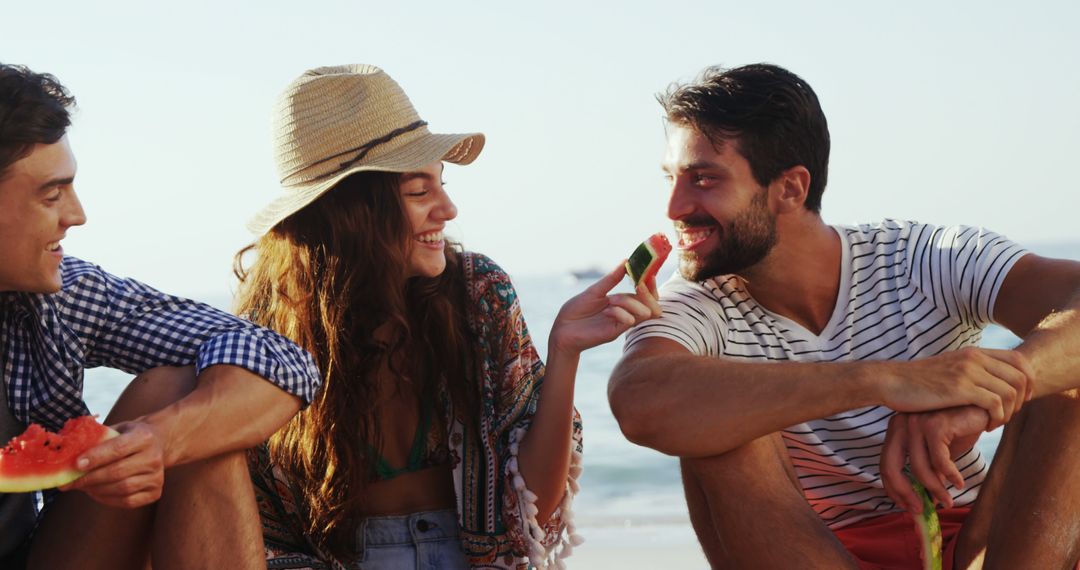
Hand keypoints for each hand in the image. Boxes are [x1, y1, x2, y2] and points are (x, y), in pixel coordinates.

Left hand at [60, 420, 165, 507]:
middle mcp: (154, 457)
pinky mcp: (155, 492)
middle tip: (69, 482)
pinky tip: (96, 492)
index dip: (96, 457)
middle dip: (90, 478)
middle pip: (118, 472)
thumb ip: (97, 439)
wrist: (157, 444)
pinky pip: (128, 501)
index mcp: (145, 437)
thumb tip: (68, 452)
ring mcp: (157, 476)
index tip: (76, 464)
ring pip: (122, 488)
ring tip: (82, 487)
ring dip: (96, 490)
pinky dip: (107, 499)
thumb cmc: (130, 436)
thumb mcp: (117, 429)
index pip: (118, 449)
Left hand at [548, 261, 661, 353]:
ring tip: (611, 300)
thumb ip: (611, 278)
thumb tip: (626, 261)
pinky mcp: (614, 333)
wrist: (561, 329)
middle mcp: (625, 314)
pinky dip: (620, 312)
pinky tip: (606, 311)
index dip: (652, 286)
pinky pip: (629, 321)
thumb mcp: (594, 290)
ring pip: (645, 313)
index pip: (648, 297)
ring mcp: (621, 324)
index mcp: (622, 303)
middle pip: (654, 308)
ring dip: (630, 301)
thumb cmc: (576, 310)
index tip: (648, 274)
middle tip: (637, 284)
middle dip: (649, 294)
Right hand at [879, 347, 1033, 428]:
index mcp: (973, 352)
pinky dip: (997, 418)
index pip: (1018, 360)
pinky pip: (995, 404)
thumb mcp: (948, 368)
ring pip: (1010, 392)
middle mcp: (974, 358)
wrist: (891, 381)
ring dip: (1009, 412)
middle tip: (1008, 415)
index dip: (1028, 381)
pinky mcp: (960, 389)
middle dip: (1022, 400)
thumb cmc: (916, 381)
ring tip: (995, 423)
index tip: (1020, 399)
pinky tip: (985, 426)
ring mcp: (967, 372)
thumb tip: (988, 381)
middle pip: (1020, 376)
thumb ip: (968, 370)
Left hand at [880, 406, 988, 512]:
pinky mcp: (935, 425)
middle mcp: (901, 424)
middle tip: (921, 511)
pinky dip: (950, 475)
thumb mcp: (938, 453)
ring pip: (918, 468)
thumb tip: (923, 503)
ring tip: (947, 501)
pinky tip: (960, 482)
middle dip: (905, 494)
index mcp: (897, 429)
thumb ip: (928, 471)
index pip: (885, 465)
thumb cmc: (959, 428)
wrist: (981, 406)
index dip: (894, 489)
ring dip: (935, 490)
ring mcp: (916, 423)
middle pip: (891, 468)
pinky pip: (939, 461)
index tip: (908, 507)